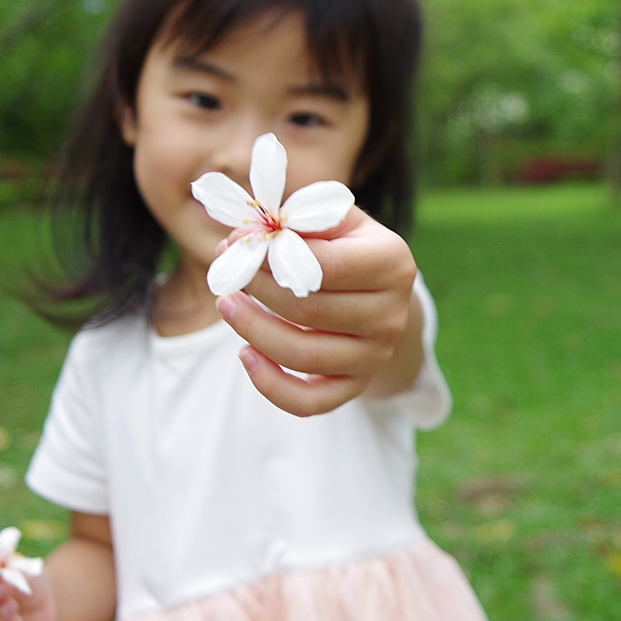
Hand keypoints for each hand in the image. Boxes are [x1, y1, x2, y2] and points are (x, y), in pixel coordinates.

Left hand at [217, 206, 421, 416]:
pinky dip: (271, 385)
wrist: (378, 292)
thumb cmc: (344, 247)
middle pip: (310, 311)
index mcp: (393, 264)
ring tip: (227, 306)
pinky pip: (310, 402)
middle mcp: (392, 314)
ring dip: (254, 331)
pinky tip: (246, 356)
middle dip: (257, 292)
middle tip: (227, 276)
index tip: (237, 245)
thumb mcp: (331, 220)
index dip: (272, 257)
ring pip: (304, 356)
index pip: (324, 266)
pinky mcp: (357, 385)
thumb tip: (243, 238)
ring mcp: (377, 355)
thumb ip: (294, 219)